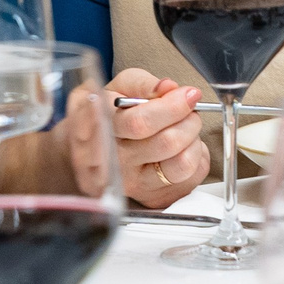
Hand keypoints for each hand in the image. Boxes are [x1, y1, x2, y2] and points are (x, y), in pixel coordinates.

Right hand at [109, 68, 209, 208]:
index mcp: (101, 129)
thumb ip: (141, 84)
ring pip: (182, 164)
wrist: (87, 152)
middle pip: (166, 143)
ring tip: (185, 128)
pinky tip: (182, 148)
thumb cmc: (106, 115)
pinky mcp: (151, 199)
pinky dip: (196, 158)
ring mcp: (132, 184)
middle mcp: (114, 162)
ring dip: (193, 140)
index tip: (189, 95)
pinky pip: (190, 178)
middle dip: (188, 120)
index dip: (171, 107)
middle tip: (189, 109)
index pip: (140, 123)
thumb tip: (168, 88)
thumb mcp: (115, 88)